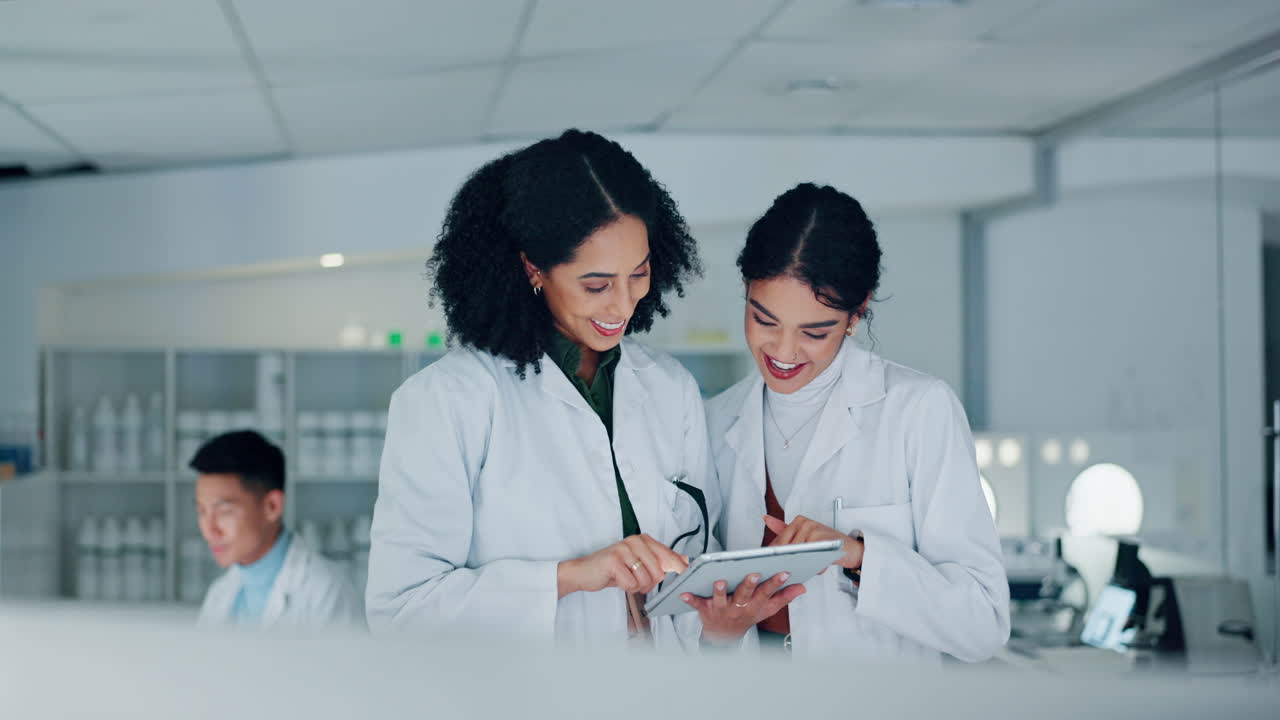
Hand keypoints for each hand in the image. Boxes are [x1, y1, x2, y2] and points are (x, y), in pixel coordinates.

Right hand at [557, 534, 688, 598]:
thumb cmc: (613, 568)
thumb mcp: (639, 562)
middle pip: (659, 572)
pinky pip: (631, 584)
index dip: (679, 568)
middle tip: (635, 578)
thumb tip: (684, 559)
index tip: (687, 575)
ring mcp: (624, 550)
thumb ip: (660, 560)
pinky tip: (617, 580)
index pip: (669, 555)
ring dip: (637, 586)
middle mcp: (635, 541)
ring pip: (646, 580)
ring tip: (625, 578)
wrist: (584, 572)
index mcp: (644, 540)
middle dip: (649, 583)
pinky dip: (626, 587)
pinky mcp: (614, 561)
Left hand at [683, 572, 805, 644]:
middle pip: (744, 595)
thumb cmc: (746, 616)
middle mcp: (739, 607)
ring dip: (720, 590)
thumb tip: (802, 587)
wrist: (723, 636)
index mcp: (754, 606)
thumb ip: (784, 597)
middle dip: (749, 585)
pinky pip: (697, 603)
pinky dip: (690, 599)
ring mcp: (722, 609)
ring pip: (721, 599)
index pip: (767, 593)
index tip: (784, 571)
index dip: (776, 583)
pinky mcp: (705, 610)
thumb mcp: (766, 609)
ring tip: (719, 581)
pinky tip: (683, 592)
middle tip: (753, 574)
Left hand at [763, 515, 863, 570]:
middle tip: (783, 571)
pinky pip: (811, 554)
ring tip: (803, 569)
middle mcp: (804, 523)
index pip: (779, 540)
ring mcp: (813, 529)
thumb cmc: (826, 543)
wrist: (851, 548)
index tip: (768, 565)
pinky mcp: (822, 537)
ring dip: (799, 564)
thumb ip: (785, 529)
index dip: (774, 555)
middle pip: (786, 546)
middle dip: (783, 560)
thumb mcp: (804, 536)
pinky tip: (818, 568)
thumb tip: (766, 519)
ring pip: (797, 552)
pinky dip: (814, 564)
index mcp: (797, 521)